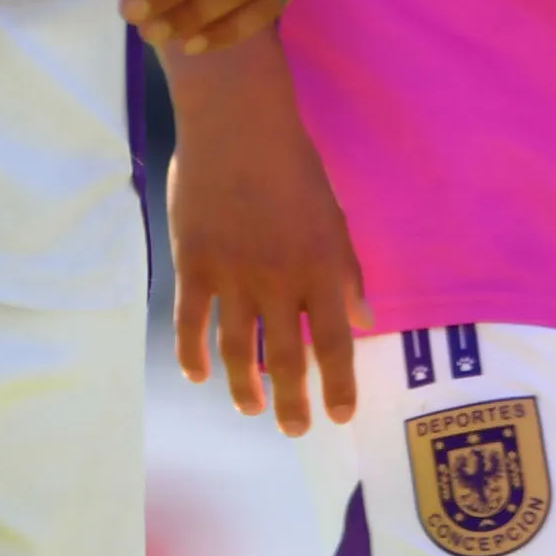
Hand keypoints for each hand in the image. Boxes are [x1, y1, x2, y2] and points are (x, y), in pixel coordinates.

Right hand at [165, 48, 368, 433]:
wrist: (236, 126)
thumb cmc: (293, 166)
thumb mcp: (334, 217)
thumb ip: (347, 273)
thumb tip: (365, 320)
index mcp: (322, 270)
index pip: (336, 344)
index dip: (339, 386)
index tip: (340, 416)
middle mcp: (280, 283)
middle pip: (287, 360)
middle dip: (291, 403)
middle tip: (292, 430)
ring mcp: (233, 277)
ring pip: (238, 351)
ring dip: (244, 388)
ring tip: (250, 408)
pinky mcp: (193, 266)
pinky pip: (191, 323)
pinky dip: (192, 354)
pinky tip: (198, 375)